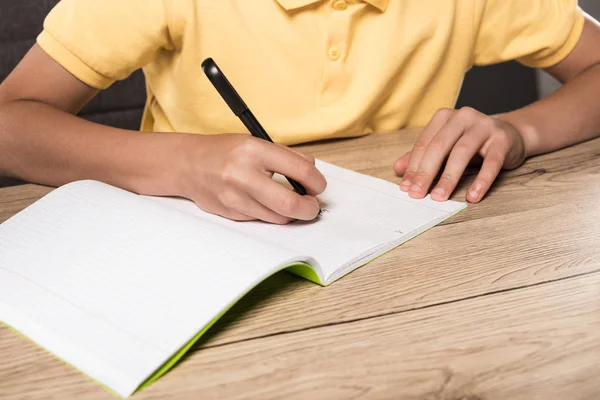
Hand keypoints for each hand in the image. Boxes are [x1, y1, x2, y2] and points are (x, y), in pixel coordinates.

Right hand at [178, 134, 326, 223]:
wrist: (189, 165)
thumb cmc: (225, 152)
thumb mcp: (256, 142)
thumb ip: (286, 157)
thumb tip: (313, 174)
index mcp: (254, 151)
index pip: (300, 170)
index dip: (317, 182)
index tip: (318, 186)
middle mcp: (243, 175)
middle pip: (290, 204)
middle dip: (309, 209)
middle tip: (312, 206)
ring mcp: (236, 198)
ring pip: (278, 217)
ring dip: (291, 213)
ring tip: (290, 202)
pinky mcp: (232, 213)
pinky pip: (262, 219)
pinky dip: (271, 214)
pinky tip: (265, 202)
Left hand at [394, 107, 526, 202]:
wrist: (510, 135)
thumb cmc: (471, 143)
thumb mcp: (445, 147)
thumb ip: (422, 156)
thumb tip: (397, 169)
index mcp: (445, 117)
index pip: (424, 143)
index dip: (413, 167)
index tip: (406, 188)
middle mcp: (463, 117)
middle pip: (439, 146)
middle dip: (426, 172)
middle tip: (417, 194)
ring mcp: (484, 126)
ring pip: (462, 152)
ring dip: (449, 178)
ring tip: (440, 197)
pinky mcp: (503, 140)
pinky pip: (491, 162)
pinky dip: (481, 181)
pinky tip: (472, 196)